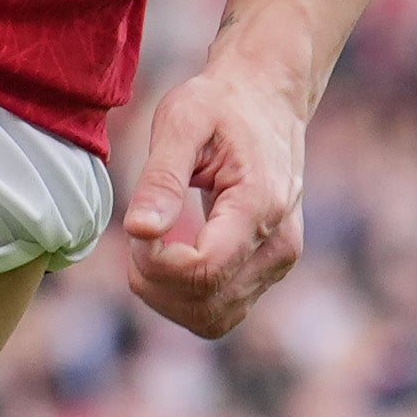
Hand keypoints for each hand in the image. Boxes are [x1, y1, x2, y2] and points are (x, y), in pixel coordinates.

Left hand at [115, 43, 312, 340]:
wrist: (267, 98)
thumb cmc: (220, 104)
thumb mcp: (182, 121)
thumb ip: (161, 178)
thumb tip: (138, 230)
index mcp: (260, 205)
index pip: (202, 271)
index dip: (155, 263)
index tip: (137, 226)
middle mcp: (278, 245)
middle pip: (205, 304)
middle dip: (156, 281)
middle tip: (140, 232)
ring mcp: (278, 262)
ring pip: (212, 318)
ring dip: (167, 295)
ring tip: (153, 245)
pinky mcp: (269, 269)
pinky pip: (221, 310)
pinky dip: (185, 296)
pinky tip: (170, 255)